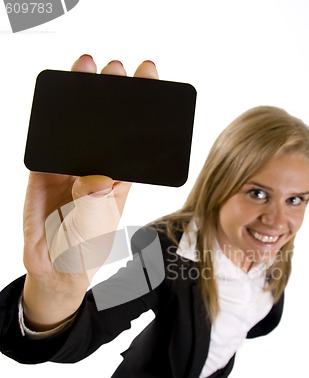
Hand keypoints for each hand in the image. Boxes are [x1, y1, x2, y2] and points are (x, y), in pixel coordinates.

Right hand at [22, 56, 157, 329]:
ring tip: (87, 67)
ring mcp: (70, 166)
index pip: (132, 139)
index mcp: (118, 178)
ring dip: (81, 99)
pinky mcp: (45, 169)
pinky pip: (48, 141)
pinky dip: (51, 120)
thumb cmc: (87, 246)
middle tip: (116, 68)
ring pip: (76, 127)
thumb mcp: (99, 223)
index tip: (149, 81)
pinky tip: (58, 97)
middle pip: (105, 125)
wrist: (55, 265)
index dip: (140, 110)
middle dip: (111, 94)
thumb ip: (95, 199)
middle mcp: (96, 167)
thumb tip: (94, 174)